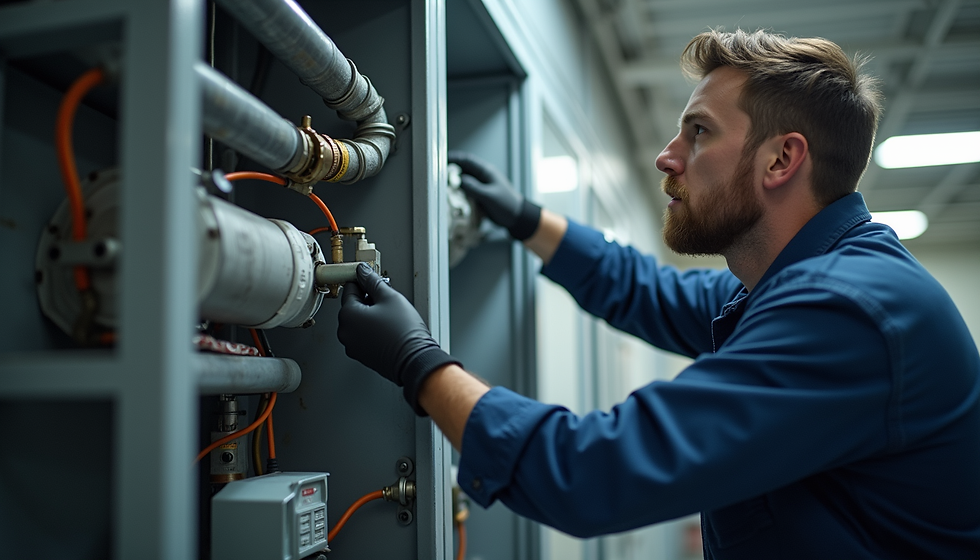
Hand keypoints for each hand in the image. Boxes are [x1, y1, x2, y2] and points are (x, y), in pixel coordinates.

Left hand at [337, 264, 459, 415]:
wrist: (414, 360)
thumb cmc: (403, 332)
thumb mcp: (390, 297)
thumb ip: (372, 281)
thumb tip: (363, 271)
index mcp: (347, 315)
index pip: (350, 288)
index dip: (364, 281)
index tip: (374, 280)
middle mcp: (345, 331)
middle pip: (352, 305)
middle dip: (368, 299)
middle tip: (387, 299)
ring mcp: (352, 345)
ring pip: (358, 321)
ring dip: (370, 315)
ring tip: (391, 316)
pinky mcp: (361, 355)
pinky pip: (363, 335)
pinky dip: (372, 329)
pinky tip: (388, 328)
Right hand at [448, 151, 541, 239]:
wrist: (516, 217)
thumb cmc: (507, 204)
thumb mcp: (489, 196)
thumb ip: (474, 187)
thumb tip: (459, 180)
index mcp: (486, 171)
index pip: (467, 160)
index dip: (453, 158)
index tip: (441, 159)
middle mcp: (482, 176)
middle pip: (463, 169)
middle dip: (450, 170)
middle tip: (437, 174)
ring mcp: (481, 185)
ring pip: (463, 180)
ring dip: (453, 181)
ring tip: (441, 185)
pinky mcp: (479, 195)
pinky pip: (466, 190)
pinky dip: (458, 192)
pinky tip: (451, 195)